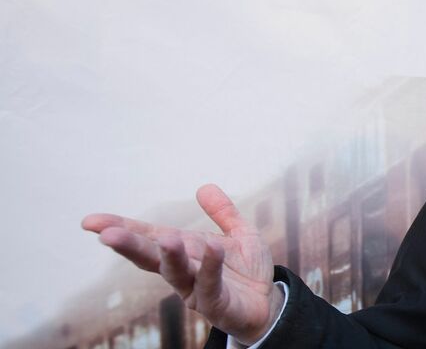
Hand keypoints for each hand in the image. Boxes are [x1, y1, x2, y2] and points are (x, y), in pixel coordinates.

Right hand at [82, 184, 282, 344]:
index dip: (122, 228)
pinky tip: (212, 248)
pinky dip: (210, 266)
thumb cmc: (247, 271)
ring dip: (169, 256)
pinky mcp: (217, 305)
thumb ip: (224, 213)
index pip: (148, 237)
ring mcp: (197, 290)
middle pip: (151, 257)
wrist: (267, 304)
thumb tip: (204, 187)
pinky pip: (211, 285)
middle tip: (107, 235)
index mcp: (184, 251)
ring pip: (177, 273)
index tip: (90, 222)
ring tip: (165, 238)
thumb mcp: (240, 235)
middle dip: (130, 245)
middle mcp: (184, 271)